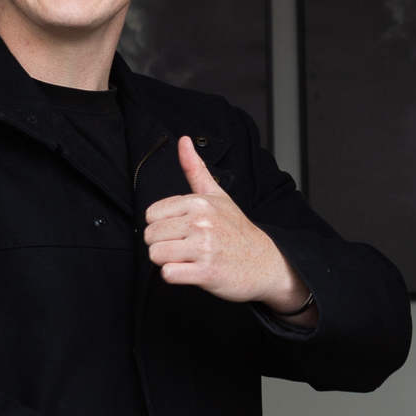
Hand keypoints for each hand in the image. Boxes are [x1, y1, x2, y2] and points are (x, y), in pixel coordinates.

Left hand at [145, 137, 311, 313]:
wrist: (264, 262)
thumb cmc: (237, 230)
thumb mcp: (217, 195)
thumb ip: (195, 169)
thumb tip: (183, 140)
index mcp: (199, 202)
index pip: (151, 214)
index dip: (162, 225)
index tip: (182, 229)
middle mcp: (201, 223)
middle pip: (150, 236)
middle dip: (163, 244)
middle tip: (186, 246)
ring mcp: (204, 248)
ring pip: (156, 255)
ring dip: (169, 261)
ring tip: (189, 257)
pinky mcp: (206, 272)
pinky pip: (168, 274)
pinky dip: (176, 275)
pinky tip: (193, 270)